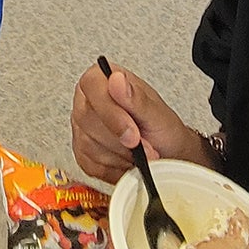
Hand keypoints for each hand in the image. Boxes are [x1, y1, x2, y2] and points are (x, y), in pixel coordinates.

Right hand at [71, 59, 206, 183]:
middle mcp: (87, 100)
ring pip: (88, 144)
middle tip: (146, 148)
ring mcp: (81, 127)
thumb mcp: (158, 114)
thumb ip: (136, 98)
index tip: (133, 134)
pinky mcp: (81, 152)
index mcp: (104, 79)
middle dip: (121, 141)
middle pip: (87, 118)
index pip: (93, 86)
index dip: (111, 113)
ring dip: (120, 156)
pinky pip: (90, 164)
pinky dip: (114, 169)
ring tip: (140, 155)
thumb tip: (117, 80)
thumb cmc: (163, 130)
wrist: (167, 155)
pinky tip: (127, 162)